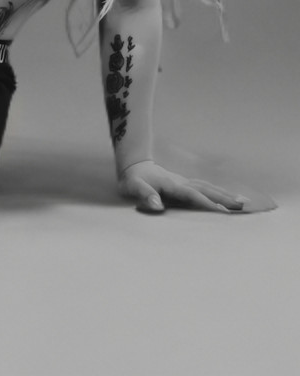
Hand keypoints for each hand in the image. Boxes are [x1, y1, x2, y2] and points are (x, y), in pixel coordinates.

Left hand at [118, 160, 247, 213]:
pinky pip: (206, 188)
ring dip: (226, 195)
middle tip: (244, 206)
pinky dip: (219, 192)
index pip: (193, 195)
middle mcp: (182, 182)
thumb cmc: (133, 180)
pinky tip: (228, 197)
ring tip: (243, 202)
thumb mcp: (133, 187)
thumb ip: (145, 195)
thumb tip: (157, 206)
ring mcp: (185, 182)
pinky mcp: (186, 184)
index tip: (223, 212)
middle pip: (207, 190)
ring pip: (209, 188)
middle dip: (225, 198)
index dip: (207, 203)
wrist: (134, 165)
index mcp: (172, 185)